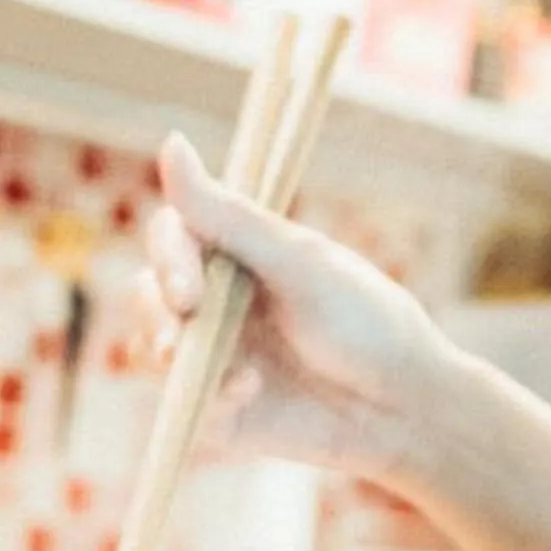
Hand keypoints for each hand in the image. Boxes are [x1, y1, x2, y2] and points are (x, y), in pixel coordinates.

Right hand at [144, 132, 452, 483]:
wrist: (403, 407)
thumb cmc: (366, 321)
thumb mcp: (299, 264)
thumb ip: (228, 216)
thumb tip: (171, 141)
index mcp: (238, 254)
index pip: (172, 236)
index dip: (169, 257)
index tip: (189, 291)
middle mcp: (218, 301)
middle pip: (148, 292)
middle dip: (159, 313)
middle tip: (182, 337)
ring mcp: (214, 355)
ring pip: (150, 348)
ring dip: (176, 360)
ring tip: (234, 374)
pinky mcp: (216, 408)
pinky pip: (178, 403)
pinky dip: (206, 398)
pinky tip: (250, 394)